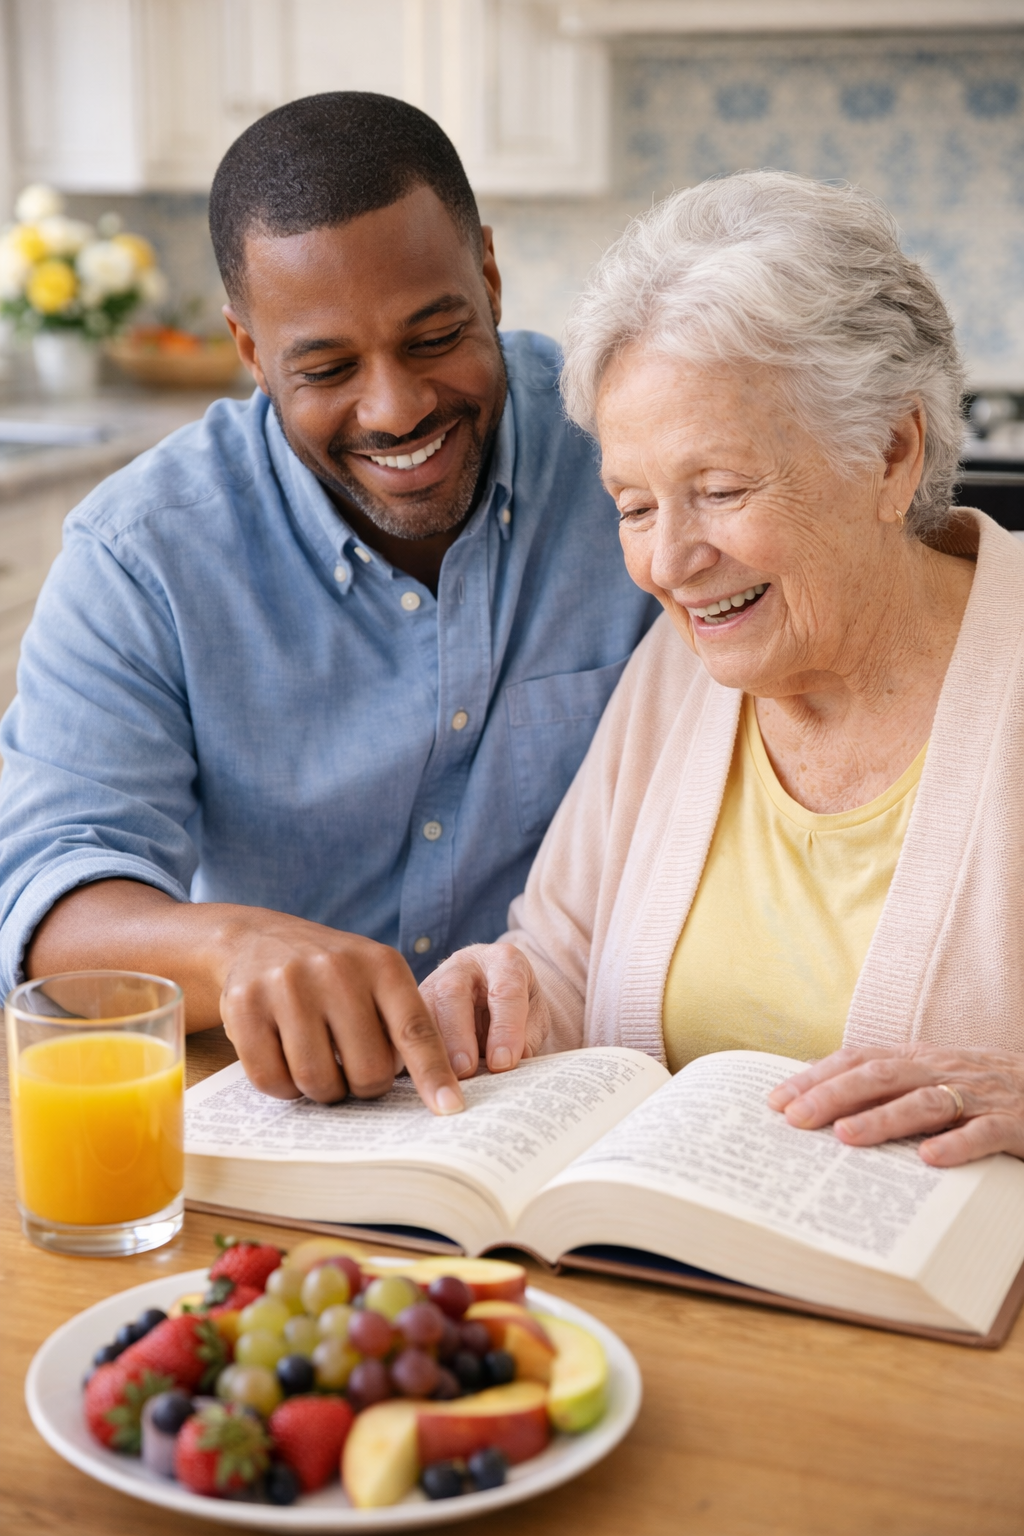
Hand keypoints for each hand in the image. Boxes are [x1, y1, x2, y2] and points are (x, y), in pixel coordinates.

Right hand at [217, 911, 464, 1111]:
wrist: (257, 939)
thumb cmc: (332, 973)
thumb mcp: (375, 978)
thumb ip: (403, 1023)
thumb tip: (435, 1093)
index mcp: (381, 965)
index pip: (415, 1030)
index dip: (433, 1074)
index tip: (450, 1108)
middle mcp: (336, 970)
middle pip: (367, 1069)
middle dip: (364, 1087)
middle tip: (354, 1074)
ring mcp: (287, 986)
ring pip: (318, 1081)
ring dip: (323, 1090)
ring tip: (321, 1066)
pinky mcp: (244, 1006)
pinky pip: (271, 1080)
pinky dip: (283, 1087)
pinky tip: (285, 1061)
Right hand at [420, 943, 550, 1077]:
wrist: (490, 986)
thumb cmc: (515, 1004)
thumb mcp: (533, 1015)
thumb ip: (526, 1037)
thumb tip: (506, 1067)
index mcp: (503, 961)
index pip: (505, 991)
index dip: (505, 1029)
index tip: (503, 1064)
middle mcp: (464, 965)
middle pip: (452, 994)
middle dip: (458, 1036)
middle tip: (465, 1072)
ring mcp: (432, 980)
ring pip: (421, 1008)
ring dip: (430, 1048)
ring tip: (442, 1081)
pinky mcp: (411, 1001)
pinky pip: (402, 1024)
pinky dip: (410, 1052)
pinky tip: (418, 1076)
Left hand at [767, 1045, 1023, 1165]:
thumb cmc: (987, 1091)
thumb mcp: (936, 1079)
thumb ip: (891, 1089)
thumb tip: (825, 1109)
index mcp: (921, 1059)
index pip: (859, 1060)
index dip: (817, 1076)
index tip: (776, 1099)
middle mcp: (943, 1071)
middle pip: (881, 1076)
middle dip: (833, 1095)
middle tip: (795, 1119)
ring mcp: (979, 1096)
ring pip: (924, 1102)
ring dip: (882, 1118)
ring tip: (845, 1136)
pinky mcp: (1015, 1124)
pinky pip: (984, 1132)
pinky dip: (956, 1144)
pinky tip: (929, 1159)